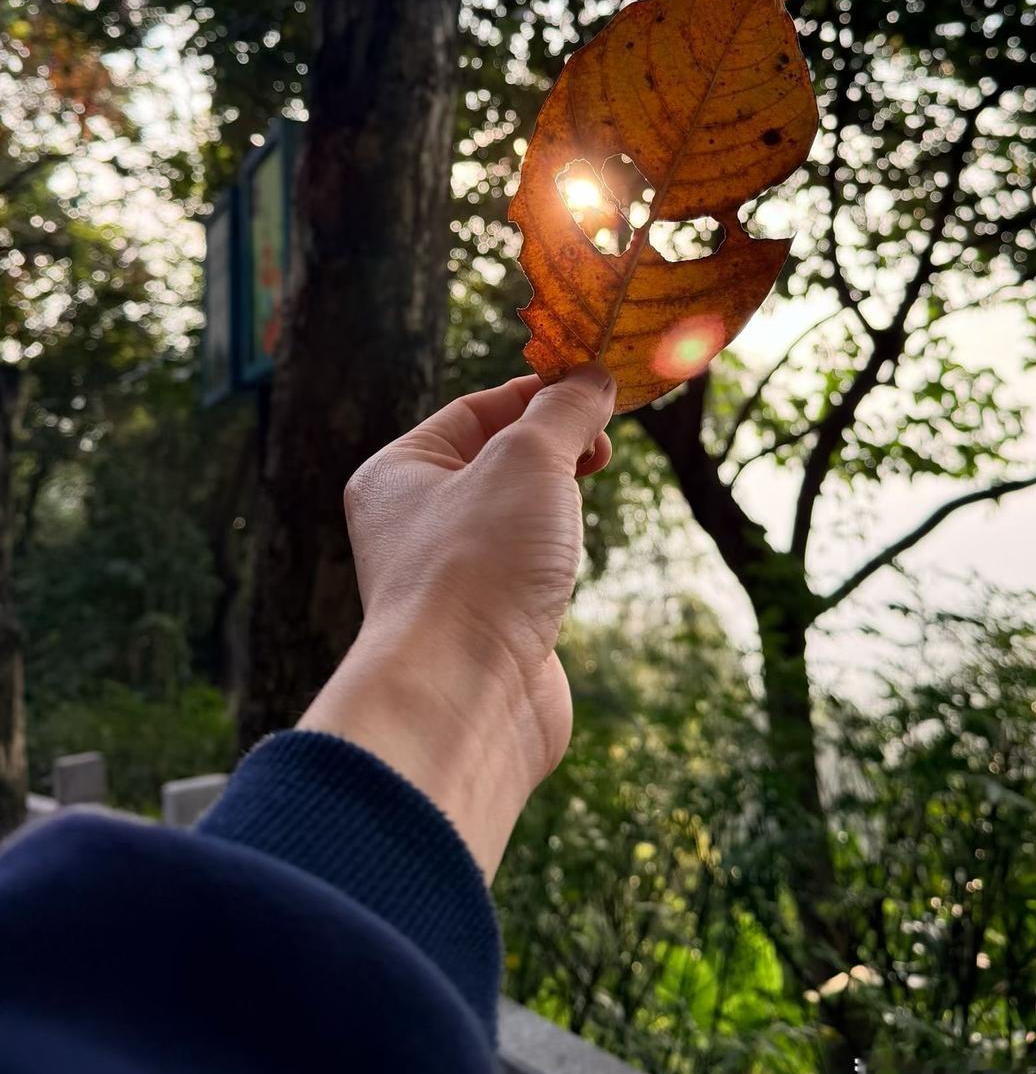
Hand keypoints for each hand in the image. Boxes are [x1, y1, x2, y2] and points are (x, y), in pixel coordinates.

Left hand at [299, 367, 615, 879]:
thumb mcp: (529, 459)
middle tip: (601, 443)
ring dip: (556, 498)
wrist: (466, 695)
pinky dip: (555, 553)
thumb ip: (565, 411)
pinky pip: (525, 569)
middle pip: (495, 461)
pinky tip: (573, 557)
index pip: (475, 410)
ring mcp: (448, 578)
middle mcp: (411, 524)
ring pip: (513, 516)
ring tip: (589, 487)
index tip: (596, 388)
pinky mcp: (486, 625)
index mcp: (396, 474)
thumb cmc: (478, 565)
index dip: (538, 393)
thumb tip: (594, 379)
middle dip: (553, 444)